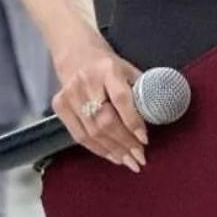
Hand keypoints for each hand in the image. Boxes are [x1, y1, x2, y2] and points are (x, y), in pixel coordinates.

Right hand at [51, 37, 146, 170]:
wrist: (77, 54)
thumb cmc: (109, 66)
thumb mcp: (129, 70)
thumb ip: (141, 91)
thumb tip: (157, 117)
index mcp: (108, 69)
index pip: (120, 99)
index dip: (133, 122)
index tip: (145, 140)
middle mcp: (87, 82)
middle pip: (105, 120)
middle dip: (125, 143)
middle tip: (139, 158)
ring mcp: (70, 95)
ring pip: (92, 132)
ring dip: (113, 150)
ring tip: (129, 161)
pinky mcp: (59, 106)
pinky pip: (79, 135)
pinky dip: (97, 149)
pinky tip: (112, 156)